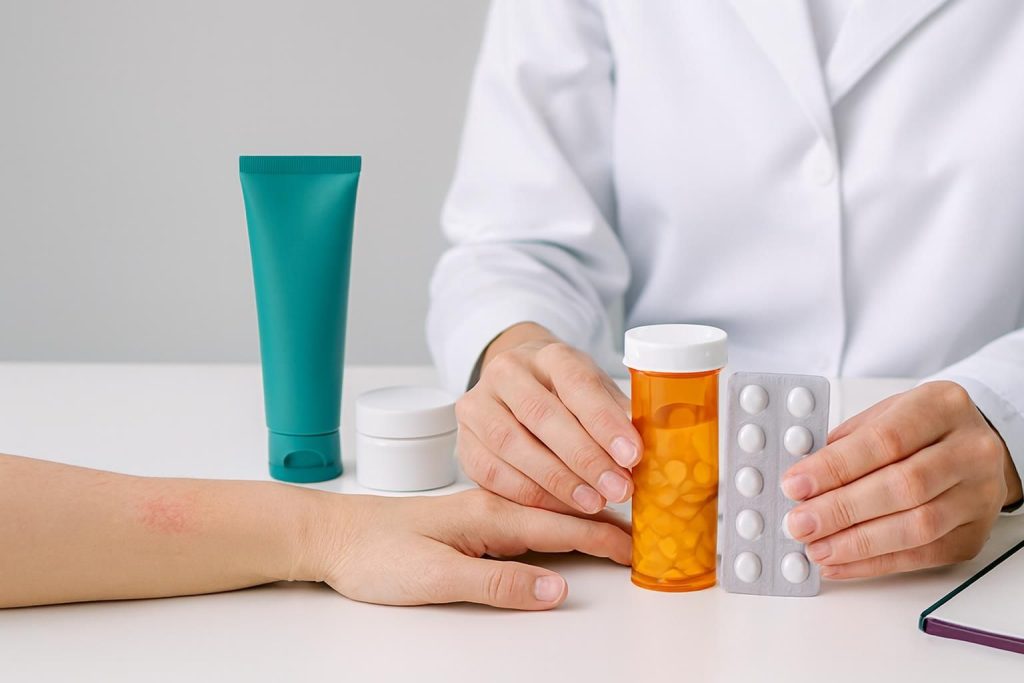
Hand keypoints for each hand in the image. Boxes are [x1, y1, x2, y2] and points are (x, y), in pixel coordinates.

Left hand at [313, 489, 630, 609]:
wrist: (331, 535)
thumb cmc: (374, 555)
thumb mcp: (435, 577)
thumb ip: (497, 583)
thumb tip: (554, 591)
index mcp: (488, 516)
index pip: (560, 527)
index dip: (603, 539)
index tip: (639, 548)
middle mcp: (489, 507)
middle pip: (562, 515)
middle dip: (606, 525)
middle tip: (646, 536)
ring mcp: (479, 512)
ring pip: (546, 514)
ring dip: (584, 521)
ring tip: (617, 530)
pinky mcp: (468, 522)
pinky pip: (526, 520)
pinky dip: (554, 524)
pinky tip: (561, 529)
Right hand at [455, 323, 642, 514]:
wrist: (515, 383)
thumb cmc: (564, 392)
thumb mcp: (595, 390)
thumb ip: (618, 414)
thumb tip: (656, 448)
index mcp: (548, 354)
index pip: (577, 384)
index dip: (605, 422)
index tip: (633, 455)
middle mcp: (506, 372)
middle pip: (542, 415)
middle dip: (585, 458)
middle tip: (619, 489)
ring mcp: (478, 404)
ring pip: (513, 446)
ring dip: (557, 481)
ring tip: (594, 503)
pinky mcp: (464, 440)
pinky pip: (492, 473)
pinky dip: (528, 495)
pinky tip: (558, 508)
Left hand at [782, 381, 1022, 578]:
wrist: (975, 450)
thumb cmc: (920, 430)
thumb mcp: (884, 415)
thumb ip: (845, 443)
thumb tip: (802, 480)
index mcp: (942, 407)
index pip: (884, 440)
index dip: (835, 467)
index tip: (796, 485)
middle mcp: (971, 451)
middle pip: (903, 486)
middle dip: (841, 509)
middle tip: (800, 522)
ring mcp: (980, 495)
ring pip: (917, 526)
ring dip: (857, 543)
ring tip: (816, 547)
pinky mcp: (975, 535)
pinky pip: (923, 556)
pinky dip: (875, 563)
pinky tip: (841, 563)